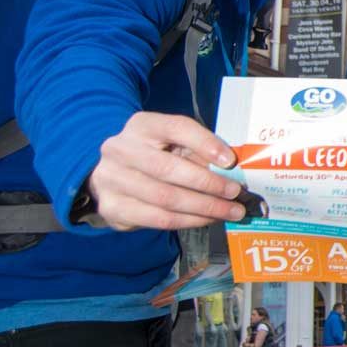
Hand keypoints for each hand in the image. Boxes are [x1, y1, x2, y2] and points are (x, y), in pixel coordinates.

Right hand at [84, 112, 244, 230]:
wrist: (111, 174)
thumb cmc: (154, 155)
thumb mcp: (173, 143)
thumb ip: (198, 151)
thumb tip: (232, 170)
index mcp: (142, 126)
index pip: (176, 128)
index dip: (205, 143)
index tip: (230, 161)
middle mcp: (121, 150)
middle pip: (169, 169)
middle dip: (209, 184)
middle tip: (235, 193)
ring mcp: (111, 180)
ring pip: (165, 198)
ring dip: (204, 208)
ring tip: (229, 211)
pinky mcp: (112, 207)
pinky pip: (158, 219)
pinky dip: (189, 220)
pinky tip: (207, 219)